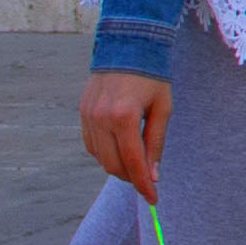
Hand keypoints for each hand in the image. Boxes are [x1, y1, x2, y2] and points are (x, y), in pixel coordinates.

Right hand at [81, 70, 168, 196]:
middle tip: (148, 179)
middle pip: (114, 165)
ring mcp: (88, 117)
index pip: (133, 162)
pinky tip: (120, 147)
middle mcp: (101, 119)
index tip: (154, 199)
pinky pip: (91, 146)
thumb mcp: (163, 107)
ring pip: (100, 158)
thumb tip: (154, 175)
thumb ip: (156, 142)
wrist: (127, 45)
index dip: (144, 184)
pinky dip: (105, 153)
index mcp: (124, 116)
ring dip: (118, 167)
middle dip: (132, 177)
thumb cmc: (152, 76)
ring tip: (137, 162)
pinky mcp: (82, 114)